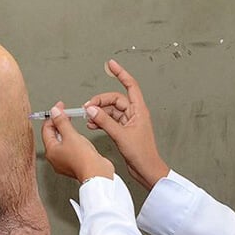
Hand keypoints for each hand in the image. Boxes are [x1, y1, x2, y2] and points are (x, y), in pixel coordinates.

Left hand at [41, 102, 114, 182]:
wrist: (97, 173)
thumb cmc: (83, 159)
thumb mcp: (71, 135)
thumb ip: (61, 122)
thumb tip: (54, 112)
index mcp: (51, 151)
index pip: (46, 129)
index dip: (53, 116)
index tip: (60, 107)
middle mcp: (56, 158)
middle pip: (53, 136)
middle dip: (59, 122)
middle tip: (65, 113)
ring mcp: (65, 161)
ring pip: (62, 142)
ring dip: (66, 131)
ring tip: (72, 123)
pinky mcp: (75, 163)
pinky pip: (71, 148)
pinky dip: (73, 139)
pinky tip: (79, 137)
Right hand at [83, 59, 168, 189]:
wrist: (147, 170)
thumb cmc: (142, 154)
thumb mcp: (120, 135)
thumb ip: (105, 121)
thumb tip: (92, 109)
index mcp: (139, 110)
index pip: (130, 85)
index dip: (120, 73)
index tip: (111, 64)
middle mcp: (134, 114)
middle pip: (115, 99)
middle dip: (100, 101)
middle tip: (87, 108)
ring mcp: (129, 122)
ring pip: (111, 110)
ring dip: (99, 112)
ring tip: (88, 118)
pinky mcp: (124, 131)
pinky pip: (110, 120)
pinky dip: (101, 120)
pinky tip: (93, 124)